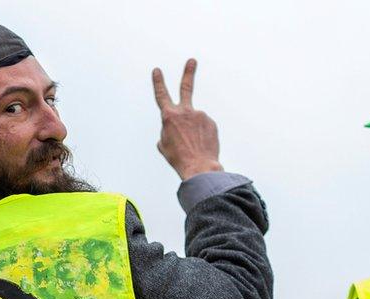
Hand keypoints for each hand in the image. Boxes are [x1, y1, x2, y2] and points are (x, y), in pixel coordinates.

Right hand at [152, 58, 222, 179]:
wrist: (199, 166)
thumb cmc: (178, 158)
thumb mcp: (163, 145)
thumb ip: (166, 132)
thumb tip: (173, 129)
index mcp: (169, 116)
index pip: (161, 95)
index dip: (158, 82)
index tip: (157, 70)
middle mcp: (185, 111)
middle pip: (186, 87)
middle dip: (188, 72)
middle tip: (192, 61)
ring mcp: (200, 115)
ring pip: (195, 121)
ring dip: (194, 132)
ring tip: (194, 146)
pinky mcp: (211, 122)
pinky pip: (205, 127)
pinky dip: (203, 135)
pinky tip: (202, 145)